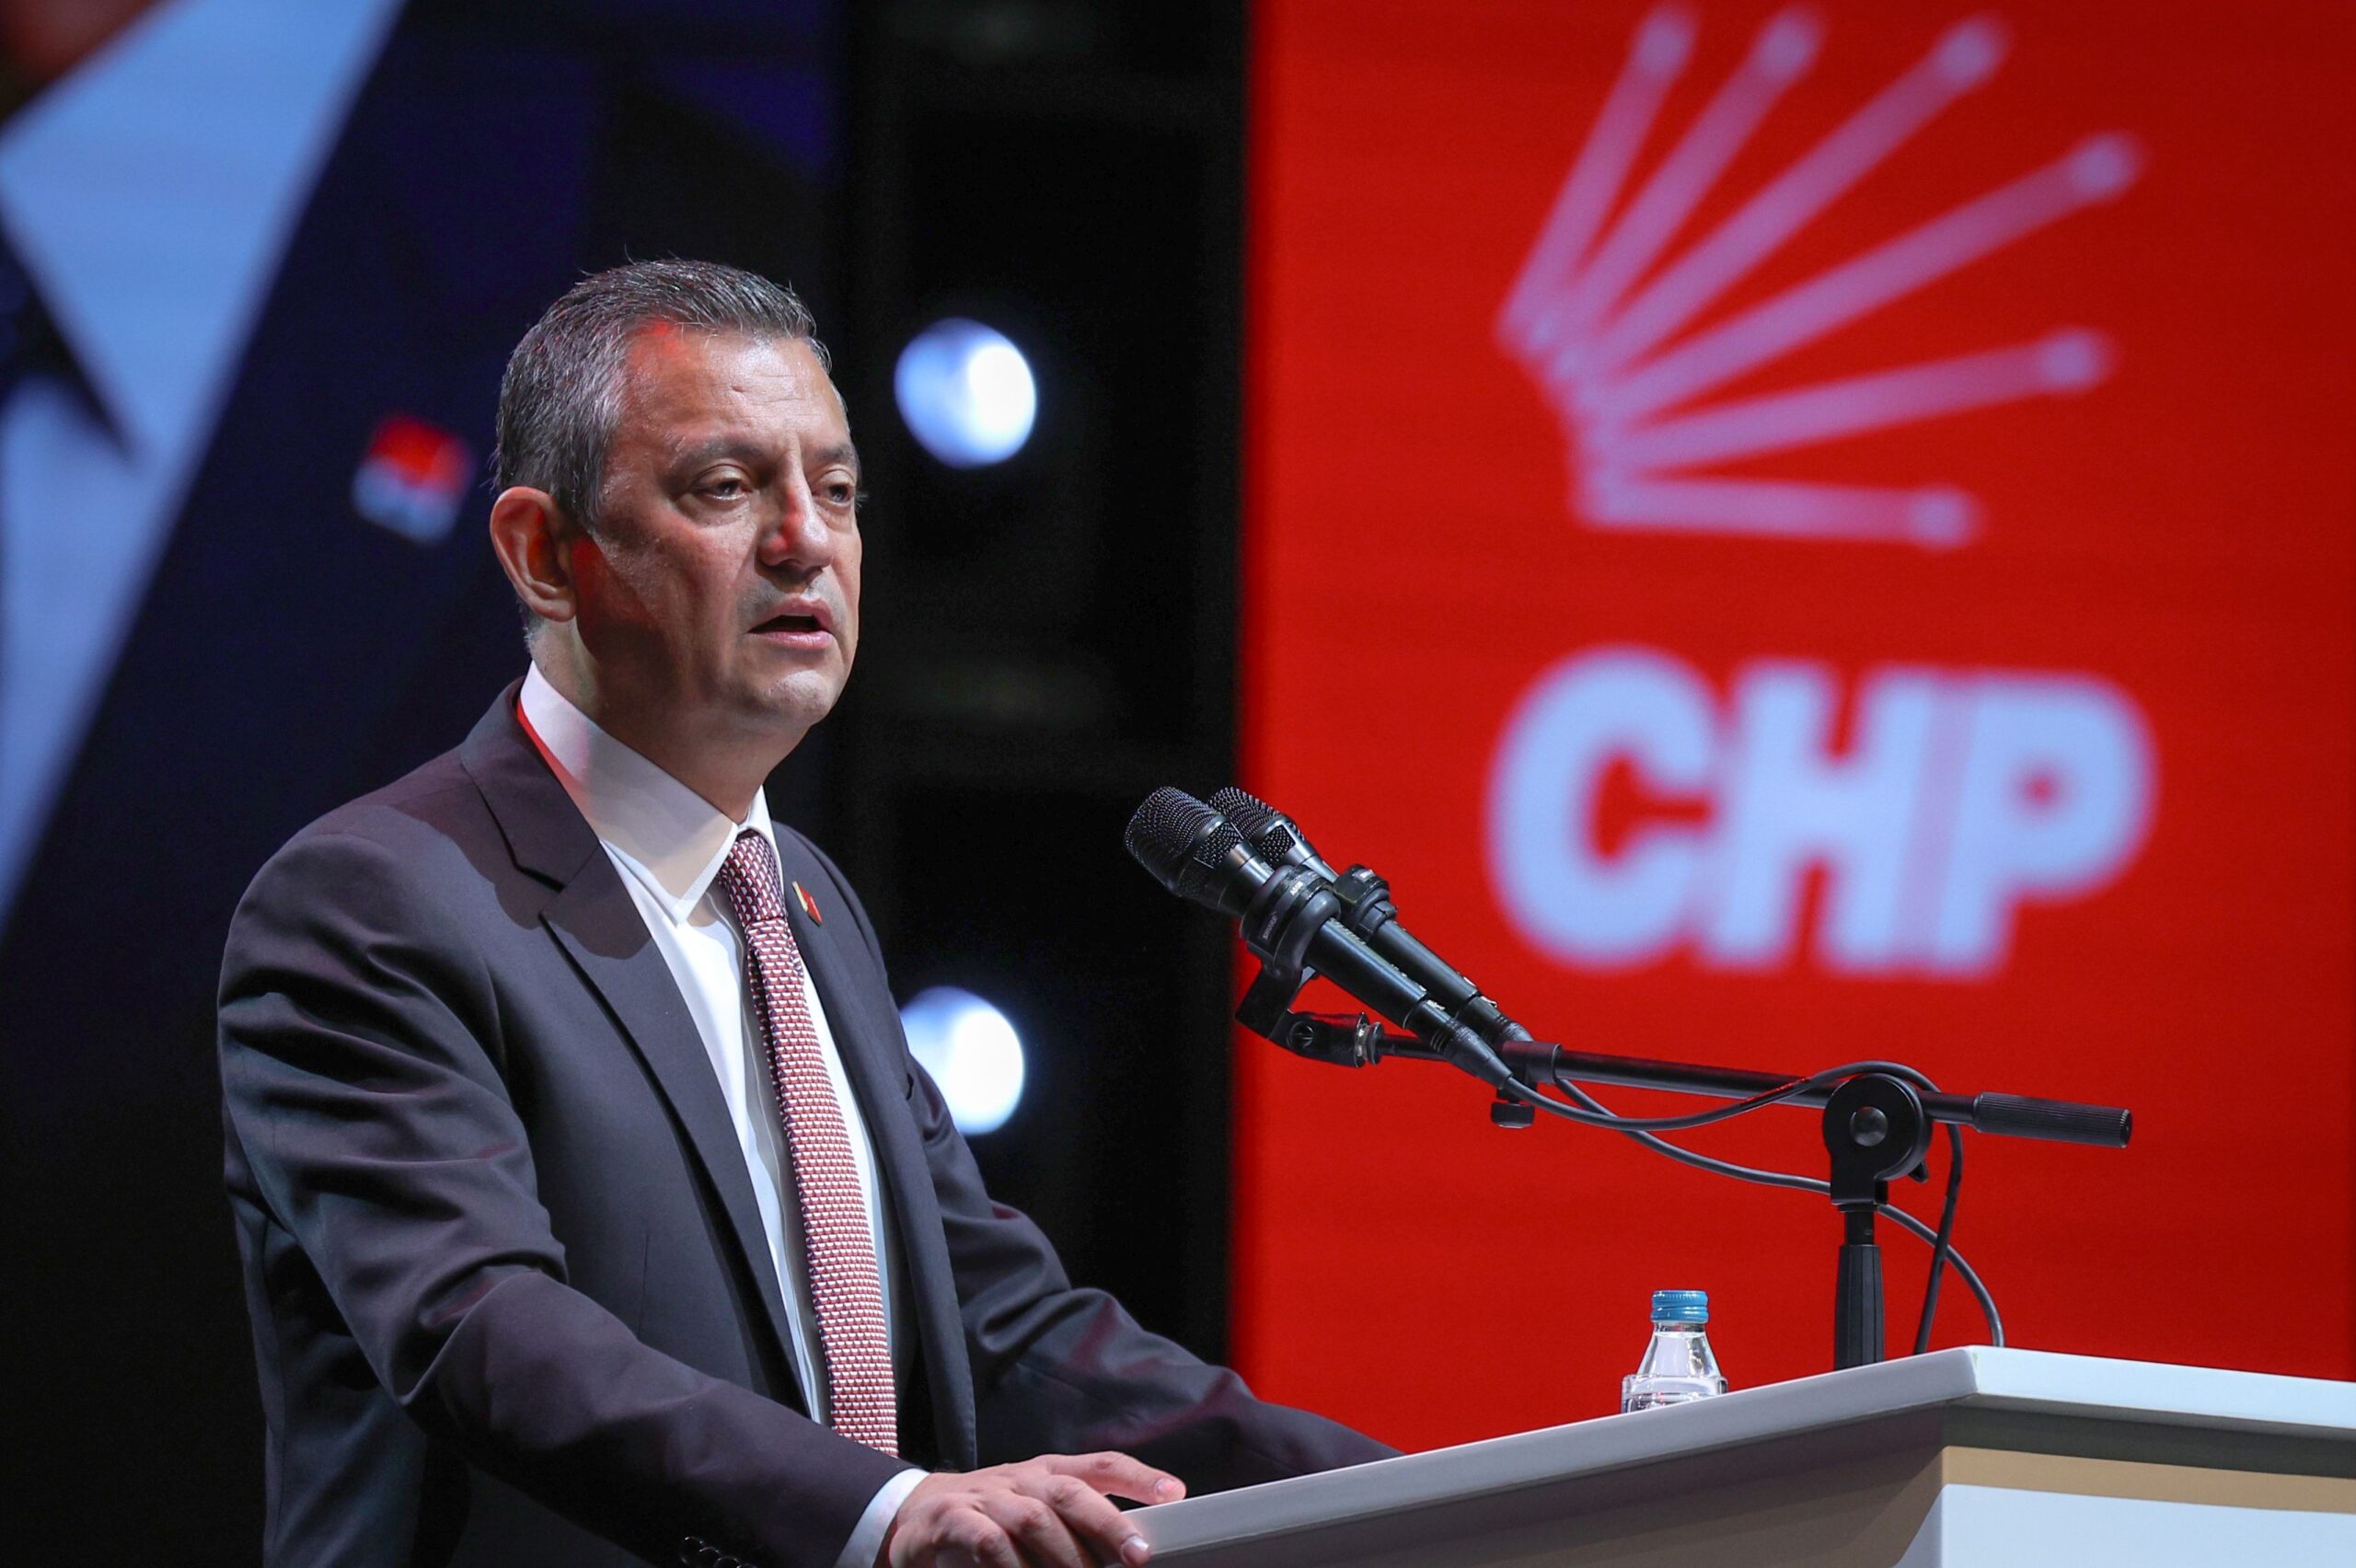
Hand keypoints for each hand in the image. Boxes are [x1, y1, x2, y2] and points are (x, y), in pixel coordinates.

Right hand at [880, 1451, 1184, 1567]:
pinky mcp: (953, 1519)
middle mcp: (1022, 1480)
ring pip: (1033, 1518)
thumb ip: (1077, 1526)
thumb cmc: (990, 1517)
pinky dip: (1010, 1562)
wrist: (915, 1515)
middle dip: (1108, 1523)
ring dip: (1064, 1553)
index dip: (1139, 1476)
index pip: (1101, 1464)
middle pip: (1070, 1492)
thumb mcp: (1035, 1511)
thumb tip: (1133, 1549)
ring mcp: (986, 1496)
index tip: (1175, 1493)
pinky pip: (987, 1540)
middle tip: (1138, 1555)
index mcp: (1048, 1473)